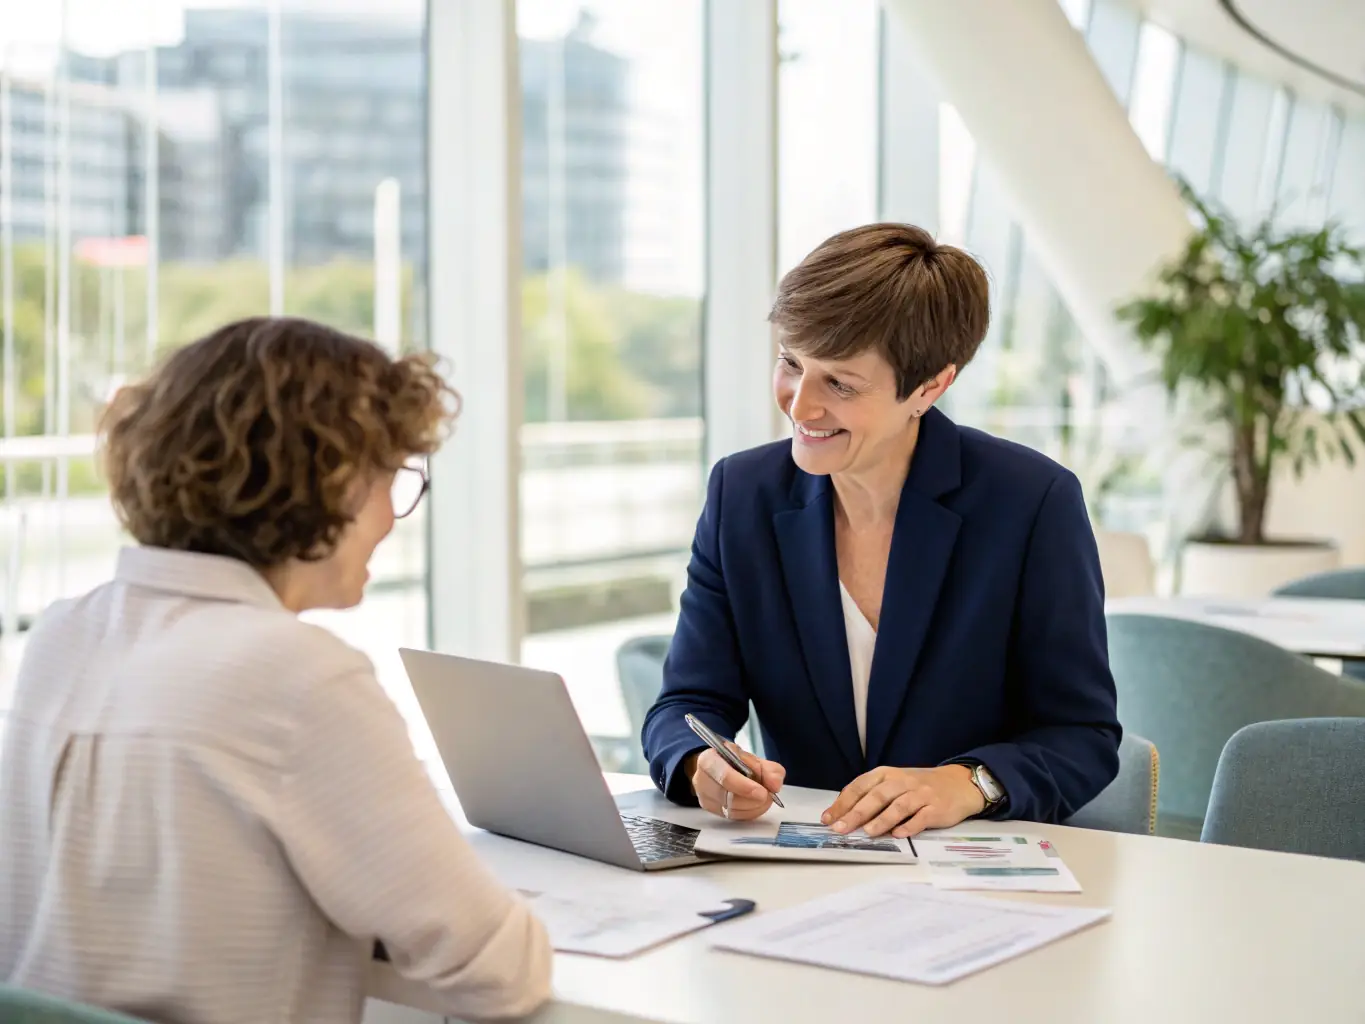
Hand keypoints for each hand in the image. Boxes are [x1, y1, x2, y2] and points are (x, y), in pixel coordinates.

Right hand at [687, 744, 785, 820]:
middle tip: (767, 797)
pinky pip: (731, 817)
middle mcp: (701, 778)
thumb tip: (775, 784)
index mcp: (709, 759)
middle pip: (725, 796)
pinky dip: (748, 813)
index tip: (762, 792)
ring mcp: (704, 796)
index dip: (744, 786)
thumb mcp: (752, 759)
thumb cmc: (735, 762)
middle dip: (750, 800)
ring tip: (764, 800)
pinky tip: (755, 805)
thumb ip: (768, 769)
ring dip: (752, 808)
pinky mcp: (710, 809)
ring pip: (729, 810)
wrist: (720, 767)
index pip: (724, 775)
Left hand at [821, 765, 985, 837]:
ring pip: (898, 806)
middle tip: (841, 828)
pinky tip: (898, 835)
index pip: (860, 786)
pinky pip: (921, 817)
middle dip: (857, 813)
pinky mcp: (936, 808)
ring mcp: (921, 794)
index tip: (828, 819)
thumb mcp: (895, 783)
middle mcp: (902, 781)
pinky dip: (909, 826)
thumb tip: (844, 816)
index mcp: (887, 774)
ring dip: (882, 819)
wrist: (959, 783)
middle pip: (877, 796)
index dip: (842, 802)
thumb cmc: (919, 786)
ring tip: (868, 833)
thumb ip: (872, 796)